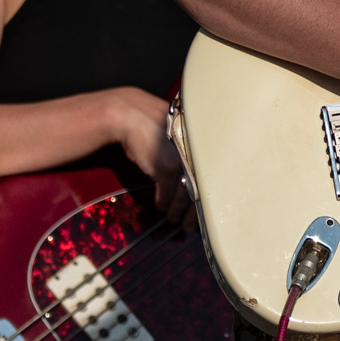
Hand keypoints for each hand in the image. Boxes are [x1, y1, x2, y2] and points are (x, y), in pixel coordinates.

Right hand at [113, 89, 196, 226]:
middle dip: (194, 213)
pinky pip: (166, 194)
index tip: (204, 212)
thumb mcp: (176, 135)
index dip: (206, 198)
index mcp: (202, 143)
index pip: (210, 178)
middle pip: (200, 190)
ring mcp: (182, 160)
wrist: (129, 115)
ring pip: (183, 195)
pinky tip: (161, 207)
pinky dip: (163, 203)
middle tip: (189, 225)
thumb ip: (187, 152)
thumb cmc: (151, 125)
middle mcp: (195, 152)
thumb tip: (192, 178)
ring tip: (173, 219)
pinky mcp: (165, 168)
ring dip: (176, 211)